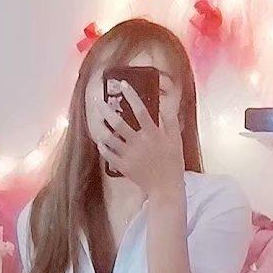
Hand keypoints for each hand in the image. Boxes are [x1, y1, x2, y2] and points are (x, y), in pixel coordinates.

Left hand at [96, 82, 184, 199]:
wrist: (166, 187)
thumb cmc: (173, 162)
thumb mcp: (176, 140)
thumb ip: (170, 121)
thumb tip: (164, 104)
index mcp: (153, 134)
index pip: (140, 110)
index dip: (131, 95)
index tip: (123, 84)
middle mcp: (139, 142)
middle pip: (118, 123)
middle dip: (106, 110)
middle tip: (97, 102)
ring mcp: (129, 155)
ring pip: (109, 138)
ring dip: (101, 128)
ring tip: (96, 120)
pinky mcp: (123, 166)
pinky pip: (108, 155)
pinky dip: (102, 147)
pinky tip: (100, 141)